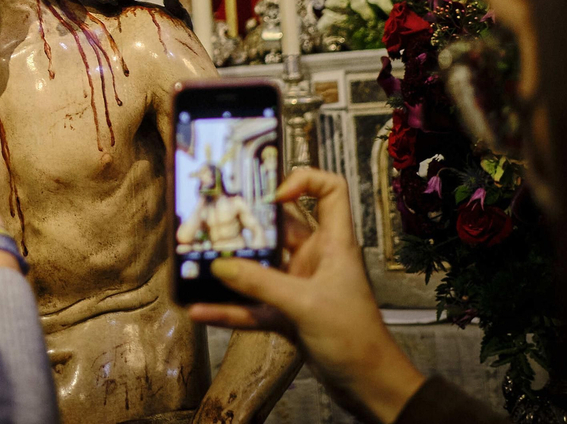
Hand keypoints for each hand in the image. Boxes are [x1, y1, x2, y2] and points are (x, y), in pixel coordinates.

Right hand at [188, 169, 425, 423]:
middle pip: (281, 227)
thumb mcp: (305, 304)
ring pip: (260, 268)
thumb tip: (219, 265)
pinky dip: (228, 309)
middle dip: (248, 223)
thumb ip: (261, 284)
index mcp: (333, 243)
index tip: (272, 194)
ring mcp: (299, 287)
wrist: (368, 386)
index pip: (329, 192)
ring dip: (232, 267)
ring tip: (198, 261)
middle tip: (213, 219)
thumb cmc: (355, 338)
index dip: (304, 181)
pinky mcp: (287, 315)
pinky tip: (200, 310)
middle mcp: (315, 259)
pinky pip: (251, 307)